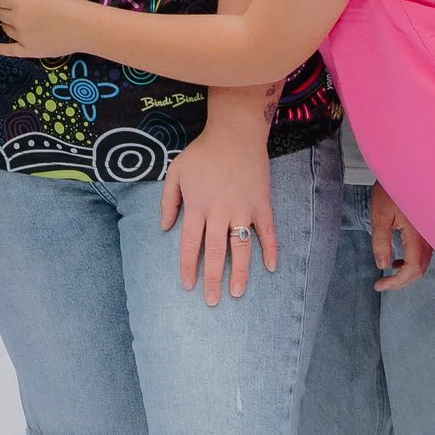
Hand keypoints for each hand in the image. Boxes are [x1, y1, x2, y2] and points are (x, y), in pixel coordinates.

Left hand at [0, 0, 82, 55]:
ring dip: (9, 22)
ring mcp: (22, 37)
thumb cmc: (69, 2)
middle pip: (0, 13)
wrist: (84, 26)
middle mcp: (16, 20)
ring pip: (6, 29)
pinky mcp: (29, 51)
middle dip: (4, 7)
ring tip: (19, 19)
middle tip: (12, 4)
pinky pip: (10, 51)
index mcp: (19, 2)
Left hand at [159, 116, 277, 303]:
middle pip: (215, 252)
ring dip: (240, 272)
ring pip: (241, 247)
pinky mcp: (262, 204)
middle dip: (212, 279)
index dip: (189, 267)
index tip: (188, 286)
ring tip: (238, 293)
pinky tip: (270, 268)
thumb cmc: (202, 153)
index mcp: (198, 206)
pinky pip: (268, 231)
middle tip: (212, 301)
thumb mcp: (176, 172)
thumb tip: (164, 229)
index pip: (191, 244)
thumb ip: (168, 201)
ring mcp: (243, 209)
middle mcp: (220, 211)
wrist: (235, 133)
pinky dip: (270, 250)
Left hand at [368, 183, 429, 291]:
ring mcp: (430, 234)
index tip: (379, 285)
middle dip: (401, 282)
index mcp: (417, 234)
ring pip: (423, 263)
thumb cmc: (390, 190)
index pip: (412, 269)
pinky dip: (411, 263)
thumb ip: (380, 242)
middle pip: (420, 270)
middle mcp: (428, 237)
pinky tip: (397, 261)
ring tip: (387, 275)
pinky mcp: (427, 231)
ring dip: (406, 273)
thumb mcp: (379, 216)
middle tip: (381, 285)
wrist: (406, 171)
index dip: (396, 282)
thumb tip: (382, 266)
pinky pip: (423, 254)